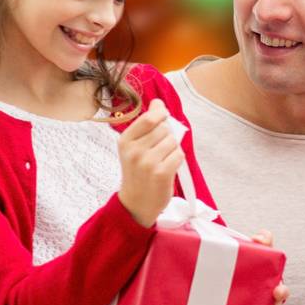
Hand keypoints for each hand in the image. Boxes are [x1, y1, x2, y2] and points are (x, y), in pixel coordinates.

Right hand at [117, 101, 182, 226]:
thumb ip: (146, 125)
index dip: (161, 114)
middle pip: (164, 129)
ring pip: (173, 142)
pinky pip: (179, 155)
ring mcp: (147, 163)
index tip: (164, 116)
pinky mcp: (161, 173)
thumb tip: (157, 102)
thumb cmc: (138, 172)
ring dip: (173, 149)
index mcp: (125, 141)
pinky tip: (168, 168)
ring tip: (162, 160)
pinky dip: (177, 160)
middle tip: (159, 150)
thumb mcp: (134, 147)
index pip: (149, 118)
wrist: (137, 202)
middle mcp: (134, 151)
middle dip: (167, 136)